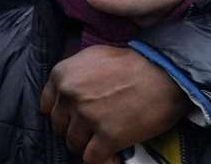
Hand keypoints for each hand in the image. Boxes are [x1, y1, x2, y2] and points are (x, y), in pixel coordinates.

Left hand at [39, 45, 188, 163]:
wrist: (162, 73)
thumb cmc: (130, 63)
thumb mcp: (91, 57)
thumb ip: (72, 74)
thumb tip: (64, 92)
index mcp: (62, 75)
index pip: (47, 107)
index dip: (62, 115)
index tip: (73, 119)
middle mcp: (69, 96)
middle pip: (59, 127)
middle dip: (74, 130)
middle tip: (91, 130)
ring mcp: (87, 117)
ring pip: (73, 144)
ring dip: (87, 146)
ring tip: (102, 141)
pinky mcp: (107, 137)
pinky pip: (91, 159)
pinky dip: (101, 159)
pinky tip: (111, 153)